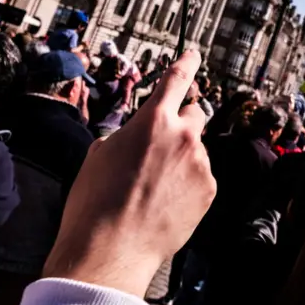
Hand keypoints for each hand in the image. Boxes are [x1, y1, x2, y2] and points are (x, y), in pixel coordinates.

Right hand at [42, 51, 215, 297]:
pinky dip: (187, 184)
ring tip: (152, 189)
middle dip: (181, 122)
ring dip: (180, 159)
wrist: (111, 249)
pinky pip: (200, 176)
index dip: (188, 62)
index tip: (195, 54)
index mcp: (153, 120)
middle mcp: (183, 136)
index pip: (177, 79)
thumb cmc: (96, 201)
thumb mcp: (100, 153)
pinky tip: (164, 203)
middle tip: (161, 145)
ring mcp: (200, 164)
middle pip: (194, 113)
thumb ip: (129, 133)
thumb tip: (141, 134)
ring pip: (195, 150)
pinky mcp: (209, 190)